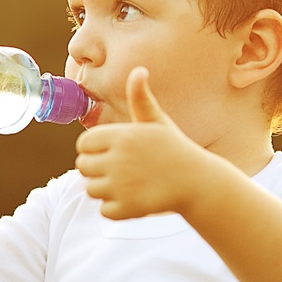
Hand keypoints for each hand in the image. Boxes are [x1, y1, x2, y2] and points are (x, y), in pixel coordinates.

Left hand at [74, 67, 213, 219]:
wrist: (198, 182)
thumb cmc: (175, 149)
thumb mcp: (157, 121)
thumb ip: (140, 98)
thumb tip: (138, 70)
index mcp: (121, 136)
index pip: (83, 145)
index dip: (94, 150)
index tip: (111, 153)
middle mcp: (117, 160)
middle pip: (83, 167)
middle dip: (97, 170)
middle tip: (120, 171)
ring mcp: (121, 186)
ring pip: (91, 190)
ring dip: (105, 190)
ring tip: (128, 185)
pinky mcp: (127, 208)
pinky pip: (104, 210)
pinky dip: (116, 209)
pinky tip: (133, 200)